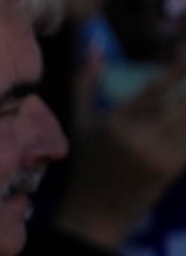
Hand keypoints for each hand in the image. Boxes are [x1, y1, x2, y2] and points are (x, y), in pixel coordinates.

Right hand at [57, 52, 185, 250]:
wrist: (97, 210)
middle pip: (184, 102)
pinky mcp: (176, 170)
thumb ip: (87, 80)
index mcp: (118, 123)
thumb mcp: (80, 120)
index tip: (184, 47)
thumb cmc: (86, 160)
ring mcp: (163, 157)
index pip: (155, 87)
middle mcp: (143, 139)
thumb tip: (95, 45)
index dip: (177, 65)